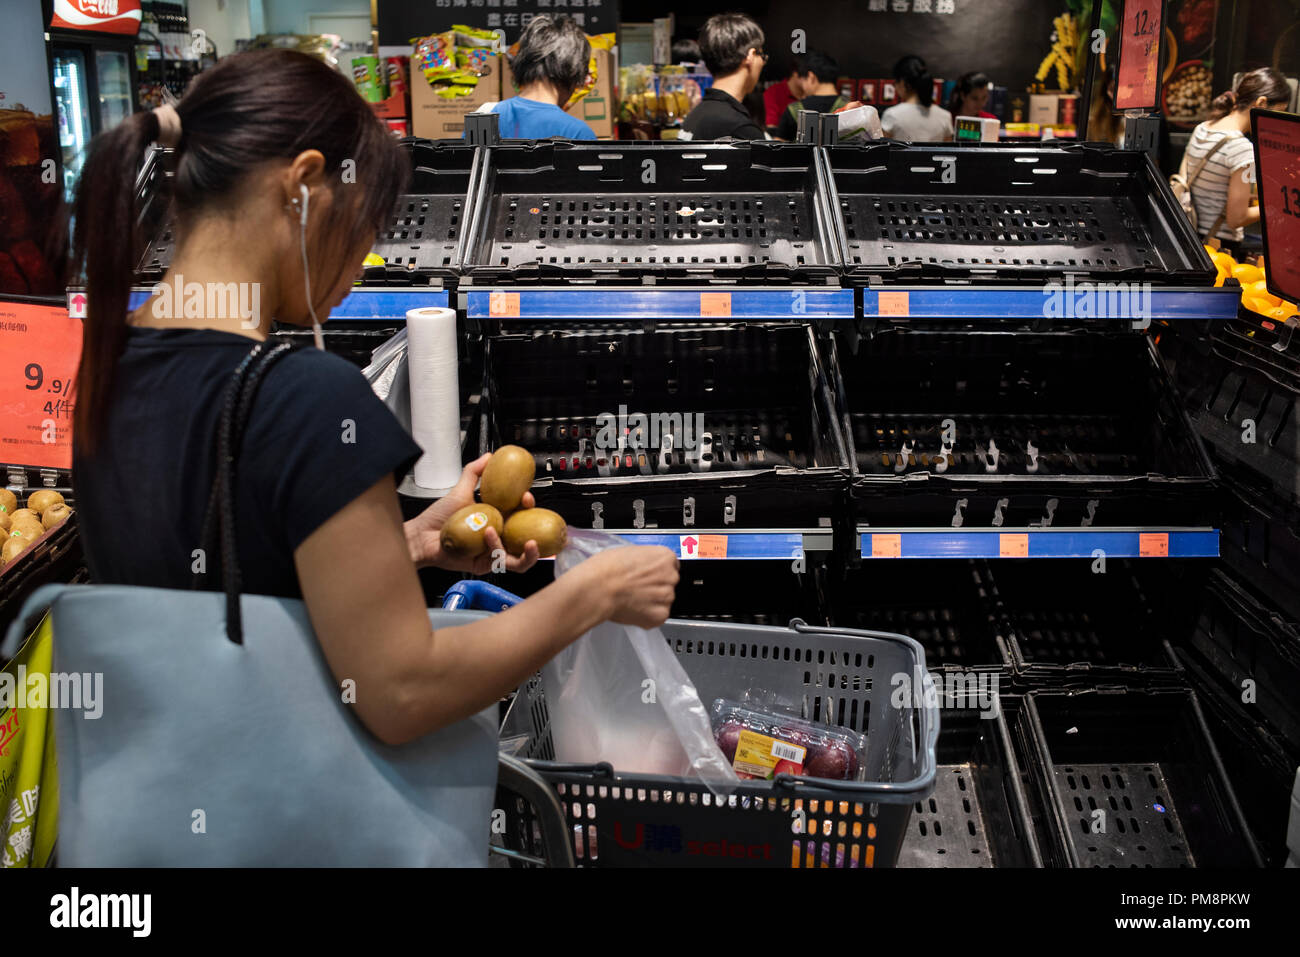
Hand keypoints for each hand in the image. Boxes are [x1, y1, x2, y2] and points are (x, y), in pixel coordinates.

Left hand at [404, 453, 539, 573]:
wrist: (422, 535)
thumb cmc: (438, 518)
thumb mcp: (460, 491)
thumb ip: (474, 472)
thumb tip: (489, 456)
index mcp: (495, 518)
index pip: (519, 513)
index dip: (527, 505)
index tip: (526, 495)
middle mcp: (497, 536)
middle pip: (524, 536)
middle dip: (536, 529)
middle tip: (528, 514)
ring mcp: (491, 551)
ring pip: (519, 558)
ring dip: (528, 553)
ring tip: (528, 542)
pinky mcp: (484, 564)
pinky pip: (499, 560)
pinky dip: (498, 547)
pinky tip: (490, 534)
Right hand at [579, 546, 679, 629]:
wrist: (598, 588)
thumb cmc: (607, 569)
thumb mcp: (629, 552)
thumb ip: (644, 561)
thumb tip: (643, 567)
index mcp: (665, 557)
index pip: (669, 566)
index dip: (656, 572)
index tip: (647, 576)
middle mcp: (671, 576)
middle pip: (668, 584)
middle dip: (655, 587)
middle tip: (636, 589)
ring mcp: (667, 597)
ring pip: (662, 601)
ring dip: (651, 602)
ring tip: (631, 599)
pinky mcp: (660, 615)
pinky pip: (657, 616)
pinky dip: (647, 616)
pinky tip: (632, 609)